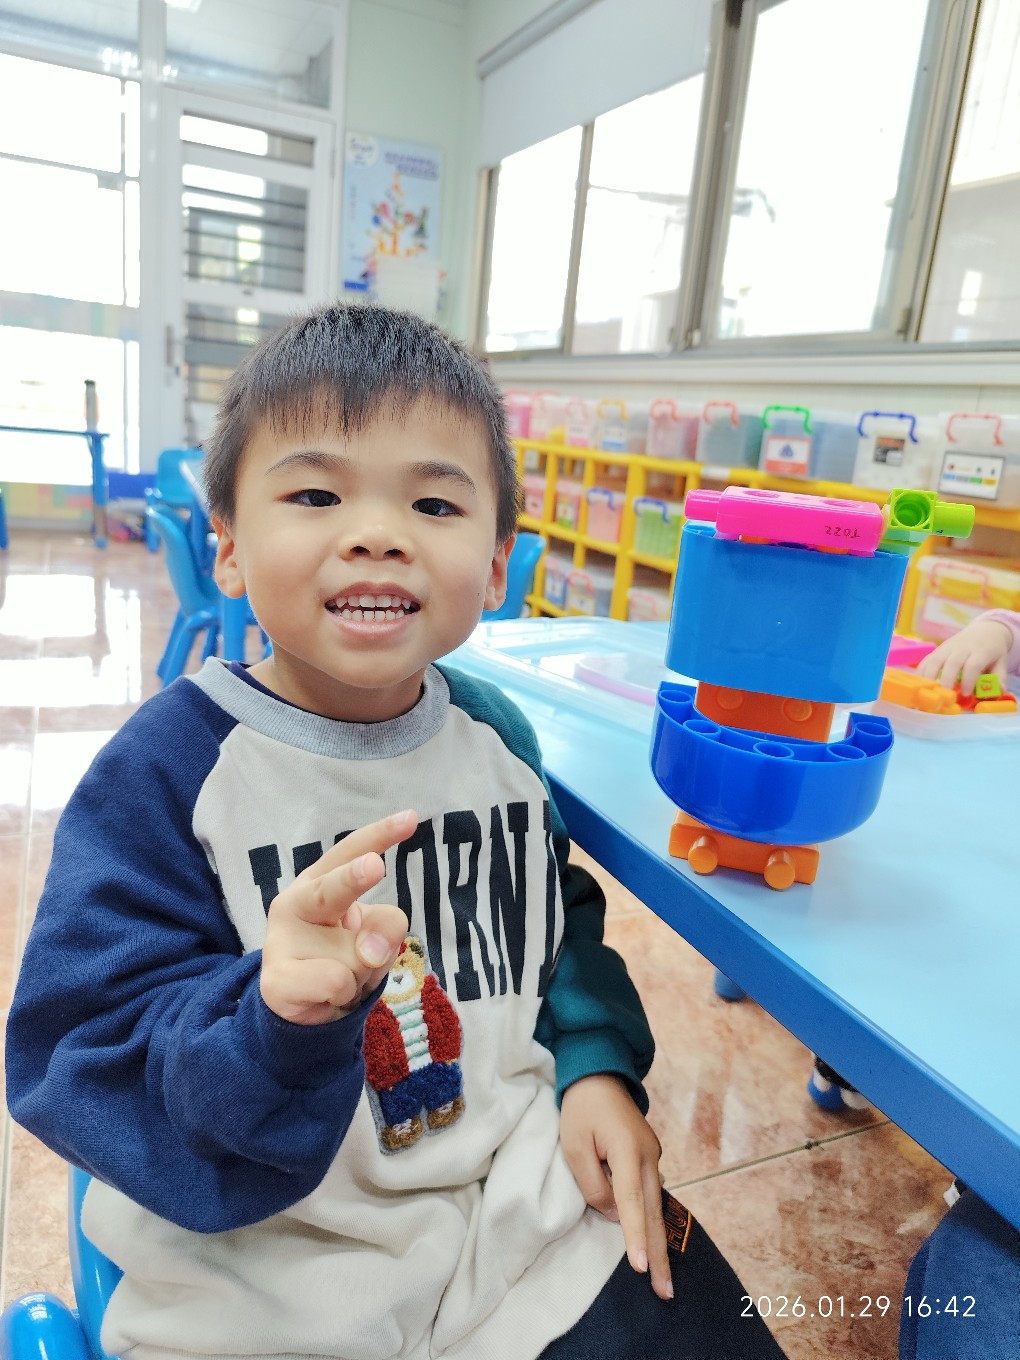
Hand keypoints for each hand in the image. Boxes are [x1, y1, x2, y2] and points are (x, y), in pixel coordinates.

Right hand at [260, 809, 417, 1024]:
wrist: (302, 1004)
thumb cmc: (341, 955)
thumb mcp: (375, 934)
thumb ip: (385, 926)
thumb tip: (369, 952)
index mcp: (319, 880)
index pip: (350, 850)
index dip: (380, 834)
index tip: (411, 818)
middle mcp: (296, 903)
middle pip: (332, 890)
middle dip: (353, 877)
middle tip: (375, 866)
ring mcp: (281, 941)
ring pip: (356, 956)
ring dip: (364, 973)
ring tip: (344, 976)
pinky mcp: (276, 980)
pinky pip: (338, 984)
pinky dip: (346, 994)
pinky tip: (327, 995)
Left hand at [559, 1074, 671, 1299]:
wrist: (599, 1073)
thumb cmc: (581, 1108)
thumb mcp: (574, 1144)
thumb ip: (592, 1183)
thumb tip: (614, 1213)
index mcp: (629, 1152)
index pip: (631, 1203)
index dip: (634, 1237)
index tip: (639, 1268)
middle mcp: (649, 1157)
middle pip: (652, 1212)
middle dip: (658, 1253)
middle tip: (665, 1291)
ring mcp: (654, 1156)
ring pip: (655, 1206)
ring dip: (658, 1242)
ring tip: (663, 1278)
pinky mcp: (650, 1156)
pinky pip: (652, 1194)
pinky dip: (653, 1221)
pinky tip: (655, 1243)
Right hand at [915, 618, 1013, 694]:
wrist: (984, 631)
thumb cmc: (992, 650)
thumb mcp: (1001, 661)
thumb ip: (1000, 676)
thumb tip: (998, 690)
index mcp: (981, 651)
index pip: (973, 665)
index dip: (968, 679)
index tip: (965, 693)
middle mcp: (963, 648)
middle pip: (952, 662)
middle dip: (947, 679)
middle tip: (945, 694)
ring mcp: (948, 647)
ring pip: (936, 659)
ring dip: (930, 676)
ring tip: (929, 690)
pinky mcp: (938, 649)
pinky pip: (927, 659)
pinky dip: (922, 671)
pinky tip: (920, 683)